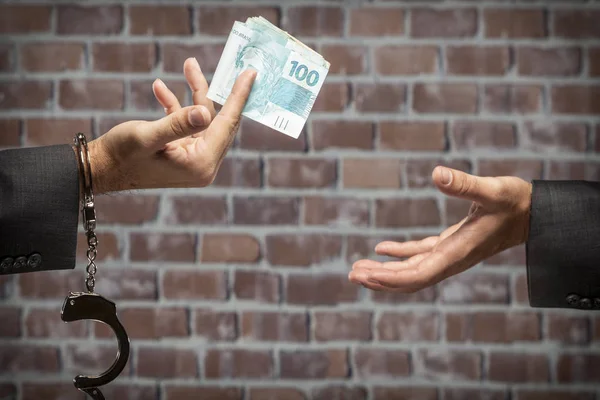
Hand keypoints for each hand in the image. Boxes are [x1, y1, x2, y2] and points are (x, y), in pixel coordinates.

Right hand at [88, 57, 255, 193]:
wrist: (99, 170)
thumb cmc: (120, 156)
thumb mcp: (148, 136)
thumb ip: (178, 123)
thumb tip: (205, 112)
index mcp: (201, 164)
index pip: (227, 125)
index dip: (239, 97)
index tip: (251, 74)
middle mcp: (202, 164)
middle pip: (217, 120)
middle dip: (210, 90)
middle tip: (222, 64)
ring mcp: (193, 159)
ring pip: (202, 119)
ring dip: (193, 94)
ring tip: (188, 65)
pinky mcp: (181, 152)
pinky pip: (187, 124)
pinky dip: (176, 106)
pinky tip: (160, 88)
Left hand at [349, 166, 531, 291]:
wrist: (534, 213)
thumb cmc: (516, 202)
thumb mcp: (491, 190)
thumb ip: (465, 184)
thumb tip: (437, 173)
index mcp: (457, 253)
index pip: (419, 274)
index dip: (391, 278)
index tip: (366, 276)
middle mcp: (452, 259)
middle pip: (411, 278)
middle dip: (381, 279)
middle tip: (351, 274)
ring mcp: (451, 254)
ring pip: (413, 269)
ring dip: (387, 271)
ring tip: (358, 269)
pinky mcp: (451, 244)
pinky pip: (421, 255)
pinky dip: (400, 255)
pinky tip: (380, 249)